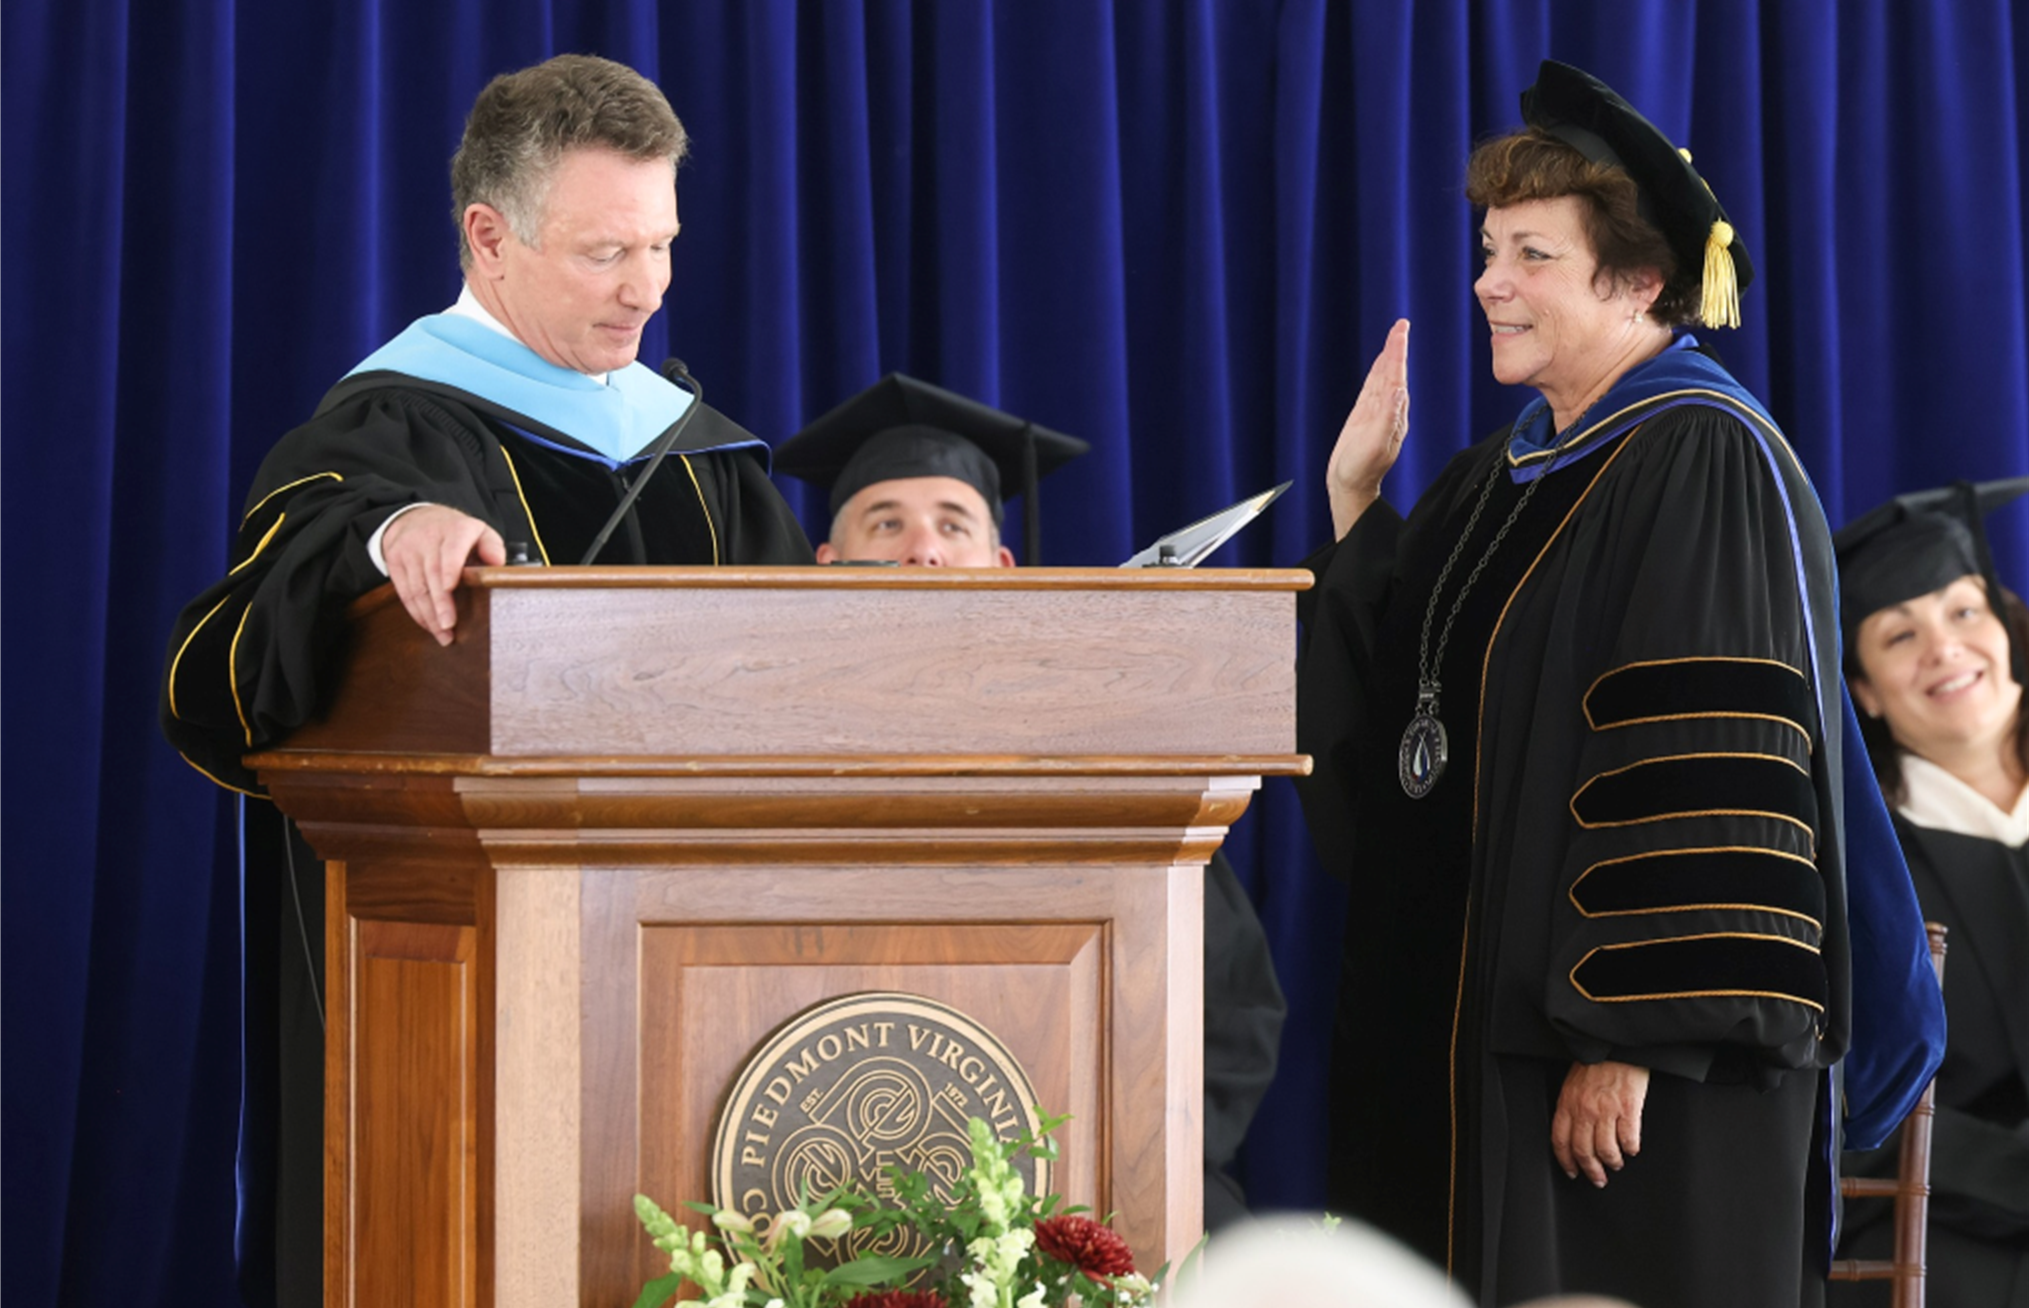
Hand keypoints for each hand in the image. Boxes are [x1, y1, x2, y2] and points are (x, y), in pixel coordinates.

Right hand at [379, 505, 505, 645]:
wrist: (416, 517)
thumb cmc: (455, 532)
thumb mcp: (479, 531)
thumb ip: (492, 546)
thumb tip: (497, 563)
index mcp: (455, 529)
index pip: (451, 549)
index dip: (450, 568)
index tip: (450, 588)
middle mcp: (428, 537)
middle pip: (432, 573)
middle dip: (440, 603)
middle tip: (449, 626)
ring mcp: (408, 549)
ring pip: (417, 586)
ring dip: (429, 614)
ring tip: (443, 635)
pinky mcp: (394, 560)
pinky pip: (404, 591)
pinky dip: (416, 611)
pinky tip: (428, 625)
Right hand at [1326, 318, 1410, 538]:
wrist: (1349, 486)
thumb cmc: (1361, 470)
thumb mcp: (1375, 445)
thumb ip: (1387, 417)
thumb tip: (1399, 390)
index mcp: (1394, 415)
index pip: (1396, 377)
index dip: (1397, 353)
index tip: (1400, 331)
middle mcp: (1388, 411)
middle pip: (1393, 372)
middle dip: (1396, 348)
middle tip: (1401, 325)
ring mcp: (1376, 413)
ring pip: (1383, 378)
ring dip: (1389, 357)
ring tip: (1394, 336)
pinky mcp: (1364, 417)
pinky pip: (1372, 388)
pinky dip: (1377, 372)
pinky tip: (1380, 363)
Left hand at [1551, 1060, 1648, 1186]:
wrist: (1615, 1042)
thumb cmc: (1597, 1060)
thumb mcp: (1574, 1081)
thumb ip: (1572, 1105)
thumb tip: (1574, 1129)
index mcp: (1568, 1102)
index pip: (1560, 1140)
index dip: (1566, 1161)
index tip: (1572, 1172)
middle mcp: (1585, 1109)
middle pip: (1583, 1151)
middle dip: (1590, 1170)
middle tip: (1598, 1179)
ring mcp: (1607, 1110)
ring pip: (1606, 1150)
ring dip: (1612, 1162)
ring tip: (1616, 1163)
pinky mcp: (1629, 1108)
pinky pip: (1628, 1139)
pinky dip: (1630, 1148)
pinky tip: (1631, 1148)